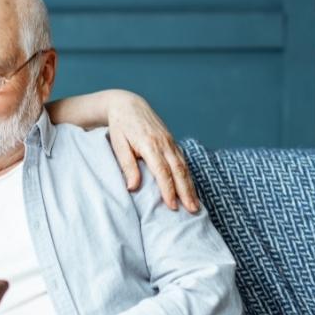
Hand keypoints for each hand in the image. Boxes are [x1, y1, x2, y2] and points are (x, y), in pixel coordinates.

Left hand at [106, 91, 198, 212]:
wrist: (128, 104)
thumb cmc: (120, 127)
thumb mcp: (118, 145)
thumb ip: (127, 165)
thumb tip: (133, 187)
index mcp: (150, 144)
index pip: (162, 172)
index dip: (168, 190)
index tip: (172, 206)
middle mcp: (164, 143)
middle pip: (179, 171)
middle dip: (186, 192)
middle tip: (193, 210)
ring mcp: (170, 141)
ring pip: (184, 167)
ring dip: (190, 186)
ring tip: (195, 204)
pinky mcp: (172, 141)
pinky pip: (183, 160)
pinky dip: (188, 176)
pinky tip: (190, 188)